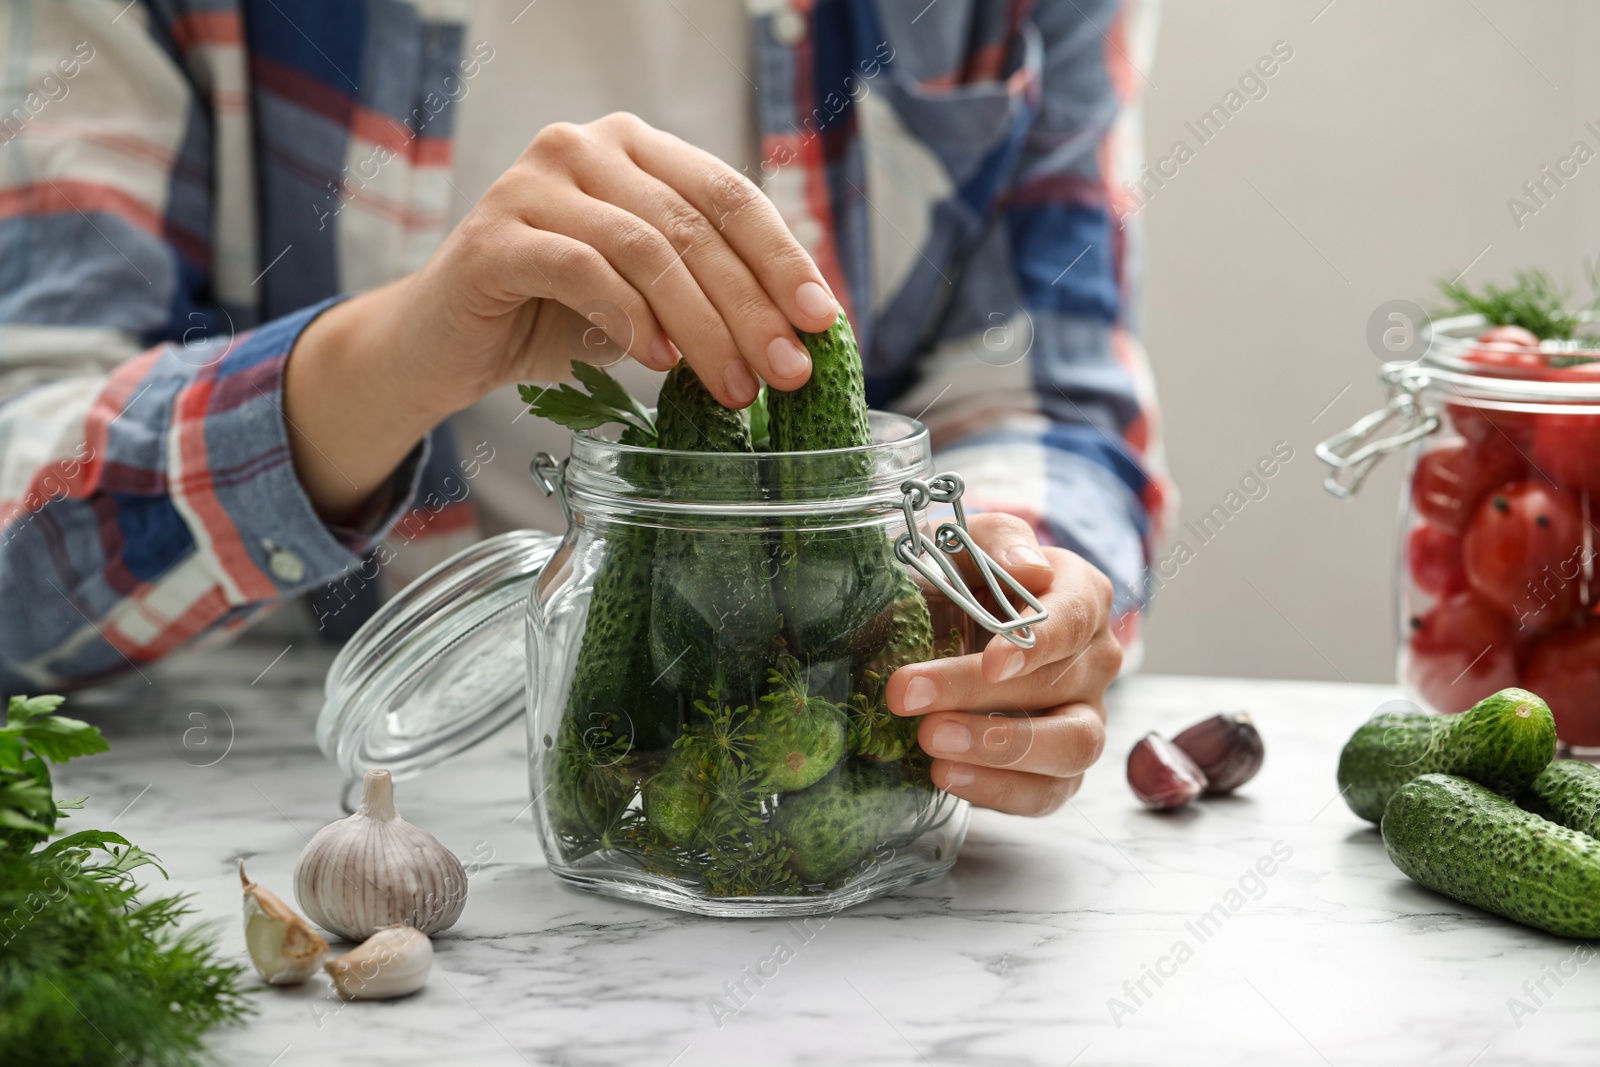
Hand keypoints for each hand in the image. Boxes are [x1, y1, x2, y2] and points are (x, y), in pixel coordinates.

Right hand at [285, 112, 837, 517]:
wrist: (444, 346)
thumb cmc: (553, 319)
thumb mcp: (649, 300)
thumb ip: (708, 291)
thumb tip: (798, 332)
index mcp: (635, 149)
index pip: (729, 195)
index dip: (782, 258)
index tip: (822, 321)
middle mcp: (585, 147)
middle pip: (694, 227)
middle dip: (751, 308)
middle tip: (787, 372)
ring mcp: (534, 183)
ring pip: (647, 250)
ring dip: (702, 325)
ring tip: (734, 387)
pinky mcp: (494, 235)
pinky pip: (582, 269)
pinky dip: (630, 318)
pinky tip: (660, 362)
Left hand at [885, 514, 1120, 815]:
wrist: (948, 621)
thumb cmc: (961, 577)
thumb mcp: (966, 541)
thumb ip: (997, 540)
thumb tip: (1028, 567)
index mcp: (1082, 595)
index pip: (1075, 619)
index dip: (1038, 644)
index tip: (992, 662)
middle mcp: (1096, 659)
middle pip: (1059, 684)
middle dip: (976, 693)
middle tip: (906, 694)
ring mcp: (1085, 717)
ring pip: (1071, 746)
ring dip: (998, 749)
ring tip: (929, 742)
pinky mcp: (1061, 770)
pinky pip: (1047, 794)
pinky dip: (998, 791)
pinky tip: (945, 774)